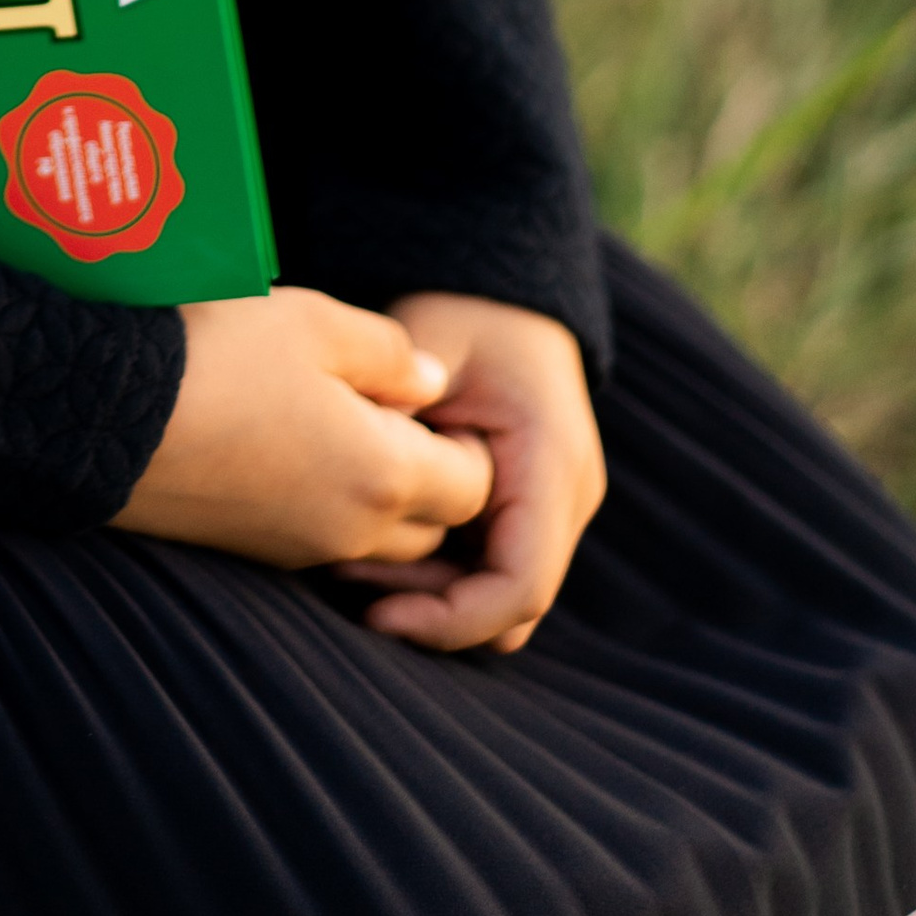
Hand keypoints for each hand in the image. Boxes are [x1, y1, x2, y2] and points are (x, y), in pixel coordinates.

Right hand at [112, 286, 495, 572]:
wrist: (105, 416)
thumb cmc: (219, 356)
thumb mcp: (316, 323)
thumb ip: (393, 353)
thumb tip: (434, 384)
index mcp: (384, 475)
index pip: (477, 487)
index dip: (470, 442)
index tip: (434, 398)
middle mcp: (352, 529)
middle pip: (435, 528)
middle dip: (434, 479)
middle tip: (396, 412)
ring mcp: (299, 549)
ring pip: (378, 543)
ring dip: (381, 498)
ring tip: (343, 428)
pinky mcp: (252, 551)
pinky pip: (323, 540)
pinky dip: (330, 506)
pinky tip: (291, 448)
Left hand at [337, 292, 605, 654]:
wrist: (499, 296)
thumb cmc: (462, 313)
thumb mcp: (427, 345)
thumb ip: (402, 406)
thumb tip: (355, 461)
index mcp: (551, 465)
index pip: (520, 585)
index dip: (452, 618)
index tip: (378, 615)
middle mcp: (566, 499)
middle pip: (511, 607)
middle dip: (433, 611)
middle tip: (349, 579)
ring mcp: (552, 509)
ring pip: (500, 598)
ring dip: (433, 595)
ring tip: (353, 558)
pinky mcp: (527, 511)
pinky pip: (490, 571)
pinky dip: (440, 572)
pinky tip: (379, 538)